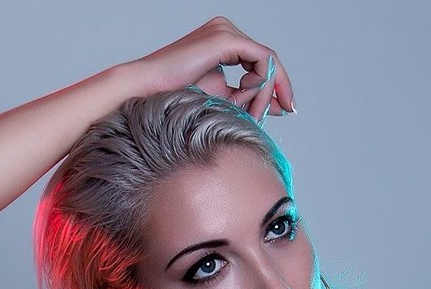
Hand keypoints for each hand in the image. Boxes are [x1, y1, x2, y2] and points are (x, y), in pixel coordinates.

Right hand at [124, 16, 294, 123]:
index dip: (274, 87)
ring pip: (266, 62)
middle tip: (282, 113)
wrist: (147, 91)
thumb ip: (245, 99)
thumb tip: (276, 106)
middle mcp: (225, 31)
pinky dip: (262, 84)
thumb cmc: (174, 98)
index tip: (283, 109)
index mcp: (222, 43)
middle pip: (265, 61)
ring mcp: (225, 32)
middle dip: (276, 90)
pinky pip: (261, 60)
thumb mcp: (219, 100)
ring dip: (265, 92)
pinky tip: (252, 102)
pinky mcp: (225, 39)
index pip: (259, 62)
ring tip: (253, 114)